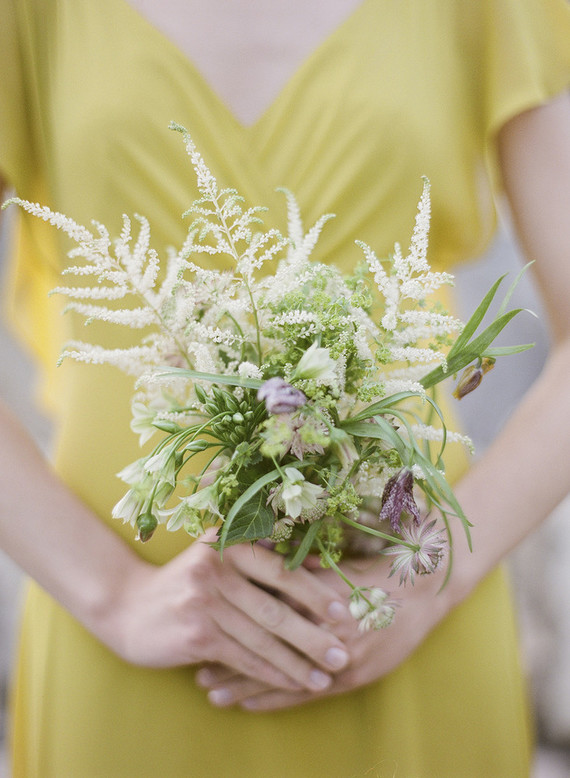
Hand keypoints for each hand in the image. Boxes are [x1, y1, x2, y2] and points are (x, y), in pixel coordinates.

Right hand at [103, 530, 352, 692]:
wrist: (128, 605)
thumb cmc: (187, 581)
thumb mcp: (219, 558)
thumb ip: (263, 557)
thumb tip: (317, 564)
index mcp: (229, 545)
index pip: (281, 571)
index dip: (315, 592)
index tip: (342, 612)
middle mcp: (217, 569)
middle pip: (276, 608)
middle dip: (314, 635)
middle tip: (343, 652)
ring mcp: (204, 602)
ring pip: (263, 638)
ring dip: (298, 662)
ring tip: (325, 677)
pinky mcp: (196, 633)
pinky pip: (243, 658)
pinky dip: (271, 673)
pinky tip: (292, 683)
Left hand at [196, 553, 452, 709]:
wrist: (426, 587)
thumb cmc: (379, 563)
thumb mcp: (337, 555)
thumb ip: (296, 560)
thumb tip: (252, 547)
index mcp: (319, 595)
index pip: (265, 611)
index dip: (232, 621)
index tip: (203, 626)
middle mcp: (325, 630)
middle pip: (266, 647)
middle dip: (229, 660)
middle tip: (195, 668)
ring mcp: (338, 658)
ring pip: (280, 676)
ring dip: (245, 686)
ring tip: (210, 692)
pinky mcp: (351, 677)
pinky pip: (305, 693)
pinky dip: (275, 699)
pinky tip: (248, 705)